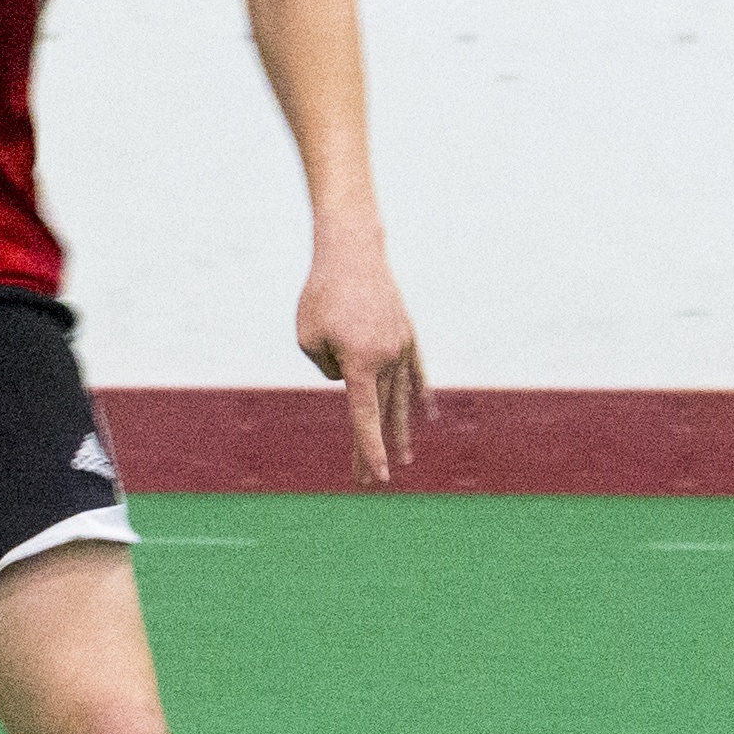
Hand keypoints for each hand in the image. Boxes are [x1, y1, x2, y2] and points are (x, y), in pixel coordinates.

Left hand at [295, 239, 426, 486]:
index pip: (365, 417)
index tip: (375, 477)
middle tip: (368, 481)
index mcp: (361, 363)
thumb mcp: (308, 338)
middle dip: (374, 448)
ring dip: (400, 429)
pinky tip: (426, 415)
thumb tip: (348, 380)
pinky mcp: (407, 335)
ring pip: (401, 397)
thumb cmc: (320, 295)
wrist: (352, 253)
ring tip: (404, 460)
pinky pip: (416, 373)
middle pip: (381, 413)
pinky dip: (420, 395)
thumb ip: (326, 368)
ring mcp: (402, 347)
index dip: (369, 449)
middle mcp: (388, 359)